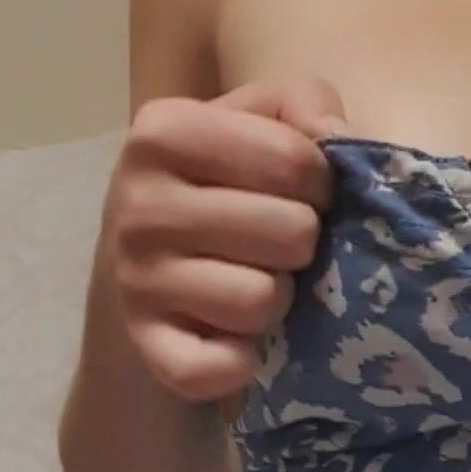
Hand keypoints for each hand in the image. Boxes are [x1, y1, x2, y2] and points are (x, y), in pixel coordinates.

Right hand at [103, 76, 345, 407]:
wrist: (141, 276)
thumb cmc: (219, 191)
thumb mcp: (257, 126)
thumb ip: (303, 104)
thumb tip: (334, 136)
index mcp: (164, 130)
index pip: (292, 159)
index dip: (322, 184)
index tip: (304, 194)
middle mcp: (139, 201)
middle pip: (290, 232)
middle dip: (302, 247)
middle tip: (277, 248)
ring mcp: (136, 278)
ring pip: (261, 299)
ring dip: (277, 302)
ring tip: (254, 286)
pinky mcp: (146, 346)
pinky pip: (216, 367)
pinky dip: (239, 363)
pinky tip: (236, 346)